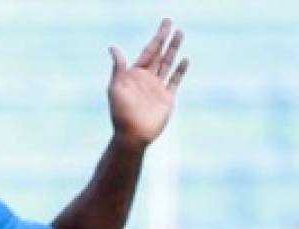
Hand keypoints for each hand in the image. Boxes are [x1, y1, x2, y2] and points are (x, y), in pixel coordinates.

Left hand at [108, 18, 188, 148]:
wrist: (133, 135)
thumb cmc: (121, 113)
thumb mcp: (115, 88)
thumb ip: (118, 68)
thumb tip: (113, 47)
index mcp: (134, 75)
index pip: (148, 51)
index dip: (156, 37)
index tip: (164, 24)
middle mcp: (147, 79)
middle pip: (158, 54)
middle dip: (164, 38)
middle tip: (170, 22)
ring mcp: (157, 88)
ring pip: (167, 63)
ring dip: (174, 49)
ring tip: (180, 34)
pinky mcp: (167, 98)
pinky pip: (175, 81)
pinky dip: (180, 70)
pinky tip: (185, 59)